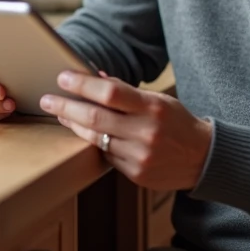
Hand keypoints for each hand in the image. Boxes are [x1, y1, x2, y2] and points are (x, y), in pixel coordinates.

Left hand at [40, 70, 212, 190]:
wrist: (203, 158)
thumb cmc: (177, 122)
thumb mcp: (159, 100)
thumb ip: (127, 91)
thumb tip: (95, 77)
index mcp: (153, 108)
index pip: (110, 92)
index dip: (83, 84)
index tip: (63, 77)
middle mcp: (145, 132)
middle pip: (94, 118)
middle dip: (65, 107)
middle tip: (46, 99)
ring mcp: (139, 156)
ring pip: (95, 138)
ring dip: (74, 125)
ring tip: (61, 114)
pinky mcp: (135, 173)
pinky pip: (106, 155)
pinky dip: (96, 143)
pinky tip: (90, 134)